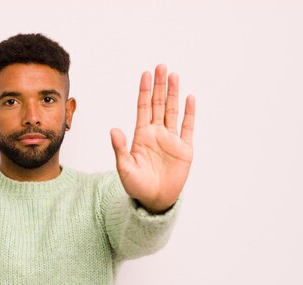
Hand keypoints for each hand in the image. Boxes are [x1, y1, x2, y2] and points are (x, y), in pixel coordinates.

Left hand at [110, 64, 194, 213]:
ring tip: (174, 76)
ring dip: (174, 94)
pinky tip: (189, 98)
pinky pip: (187, 127)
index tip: (146, 74)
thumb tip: (113, 130)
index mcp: (141, 135)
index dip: (145, 91)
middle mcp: (157, 133)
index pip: (143, 108)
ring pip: (172, 111)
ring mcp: (171, 139)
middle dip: (160, 86)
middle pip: (159, 104)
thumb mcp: (124, 167)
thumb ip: (120, 148)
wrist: (154, 200)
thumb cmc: (136, 185)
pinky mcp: (184, 149)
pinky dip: (189, 113)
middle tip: (161, 67)